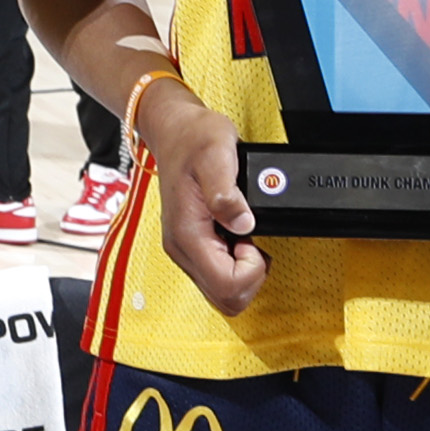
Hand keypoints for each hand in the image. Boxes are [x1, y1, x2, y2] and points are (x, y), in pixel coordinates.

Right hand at [134, 82, 268, 317]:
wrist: (175, 131)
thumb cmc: (195, 139)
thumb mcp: (217, 155)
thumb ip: (227, 193)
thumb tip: (243, 223)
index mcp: (187, 234)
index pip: (226, 285)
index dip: (251, 270)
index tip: (252, 239)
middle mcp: (182, 249)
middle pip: (225, 299)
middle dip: (250, 278)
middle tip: (254, 243)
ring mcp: (185, 250)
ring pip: (222, 293)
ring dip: (244, 273)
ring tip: (247, 239)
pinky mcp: (192, 246)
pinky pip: (218, 276)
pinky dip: (236, 266)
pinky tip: (239, 238)